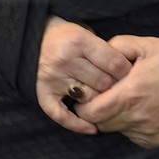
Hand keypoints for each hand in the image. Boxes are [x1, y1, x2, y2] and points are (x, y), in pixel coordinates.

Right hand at [35, 16, 133, 134]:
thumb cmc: (64, 35)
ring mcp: (53, 78)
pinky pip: (61, 115)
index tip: (129, 74)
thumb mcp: (84, 31)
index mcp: (79, 41)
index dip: (127, 71)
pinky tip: (91, 128)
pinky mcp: (42, 92)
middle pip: (104, 83)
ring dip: (100, 101)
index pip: (115, 64)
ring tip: (105, 99)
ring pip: (89, 99)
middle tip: (119, 87)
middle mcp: (65, 60)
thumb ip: (103, 49)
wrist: (30, 36)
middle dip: (116, 87)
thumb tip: (126, 71)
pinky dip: (77, 125)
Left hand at [76, 35, 158, 149]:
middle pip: (100, 123)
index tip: (90, 93)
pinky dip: (131, 126)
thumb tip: (99, 54)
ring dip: (114, 118)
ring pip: (116, 130)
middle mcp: (135, 118)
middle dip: (97, 111)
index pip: (90, 112)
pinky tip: (142, 111)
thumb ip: (118, 46)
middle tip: (107, 96)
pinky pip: (133, 137)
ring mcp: (146, 132)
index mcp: (129, 94)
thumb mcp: (147, 45)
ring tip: (128, 101)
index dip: (85, 103)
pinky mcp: (156, 141)